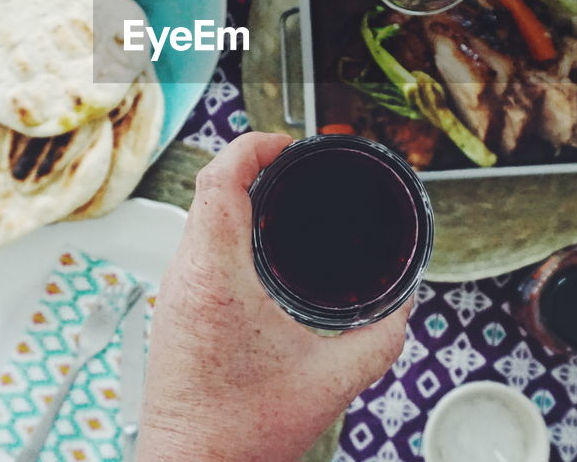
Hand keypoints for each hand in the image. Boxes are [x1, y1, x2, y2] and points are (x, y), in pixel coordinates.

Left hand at [136, 132, 411, 461]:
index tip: (287, 145)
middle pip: (207, 189)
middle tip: (291, 166)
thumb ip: (379, 339)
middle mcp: (186, 276)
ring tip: (277, 196)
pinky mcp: (173, 312)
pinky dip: (224, 228)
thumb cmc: (240, 432)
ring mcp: (174, 294)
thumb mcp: (331, 381)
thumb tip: (403, 308)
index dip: (253, 147)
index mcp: (216, 276)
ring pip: (196, 218)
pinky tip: (255, 247)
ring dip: (234, 197)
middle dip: (250, 165)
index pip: (220, 180)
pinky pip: (194, 246)